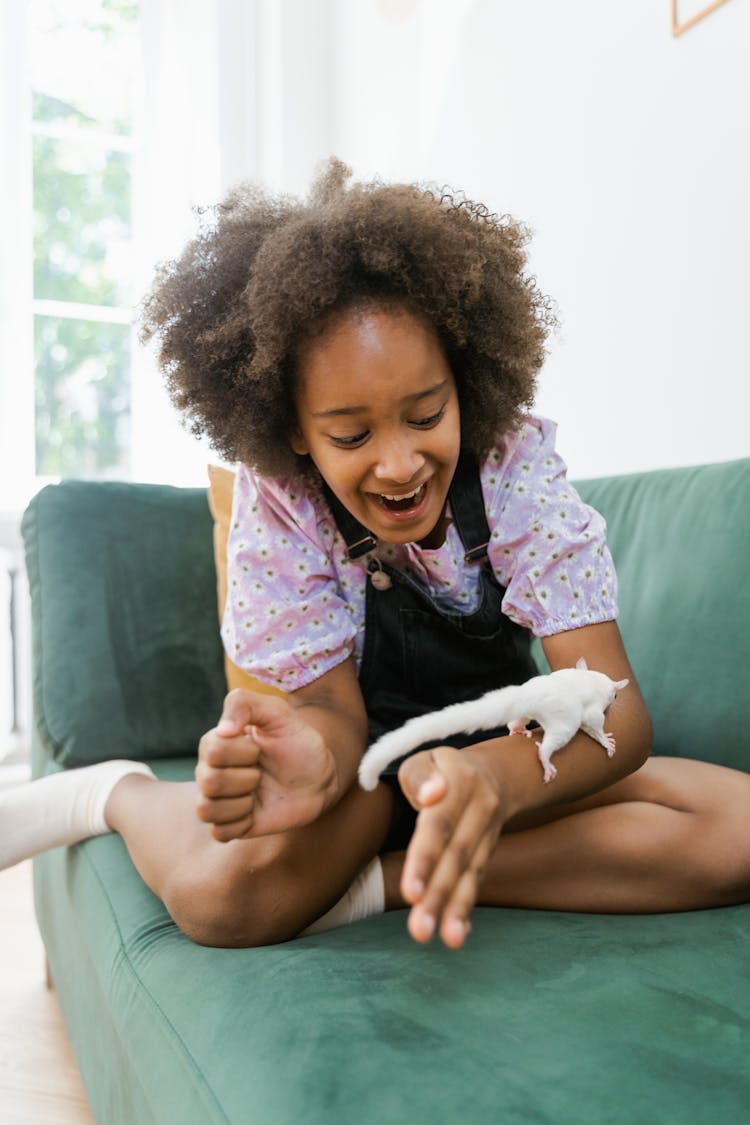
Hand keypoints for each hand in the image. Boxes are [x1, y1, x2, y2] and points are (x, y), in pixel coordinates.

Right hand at [195, 689, 336, 840]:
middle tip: (262, 773)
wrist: (320, 777)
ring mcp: (221, 800)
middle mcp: (212, 772)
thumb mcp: (278, 712)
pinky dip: (240, 823)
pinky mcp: (233, 825)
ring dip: (242, 802)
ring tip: (258, 793)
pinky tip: (256, 812)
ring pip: (207, 810)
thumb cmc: (298, 742)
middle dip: (246, 778)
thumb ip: (245, 703)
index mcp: (217, 743)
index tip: (260, 749)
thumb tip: (223, 730)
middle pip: (208, 782)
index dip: (243, 752)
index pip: (213, 751)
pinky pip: (219, 833)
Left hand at [397, 746, 504, 949]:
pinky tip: (455, 935)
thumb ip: (420, 775)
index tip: (411, 892)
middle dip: (438, 895)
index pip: (439, 825)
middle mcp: (481, 809)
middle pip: (457, 856)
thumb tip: (431, 795)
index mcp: (460, 782)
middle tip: (419, 931)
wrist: (494, 774)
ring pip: (470, 873)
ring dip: (455, 908)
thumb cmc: (442, 769)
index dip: (425, 859)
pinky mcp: (489, 852)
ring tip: (445, 940)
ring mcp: (489, 833)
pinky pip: (477, 880)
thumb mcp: (426, 758)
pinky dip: (465, 908)